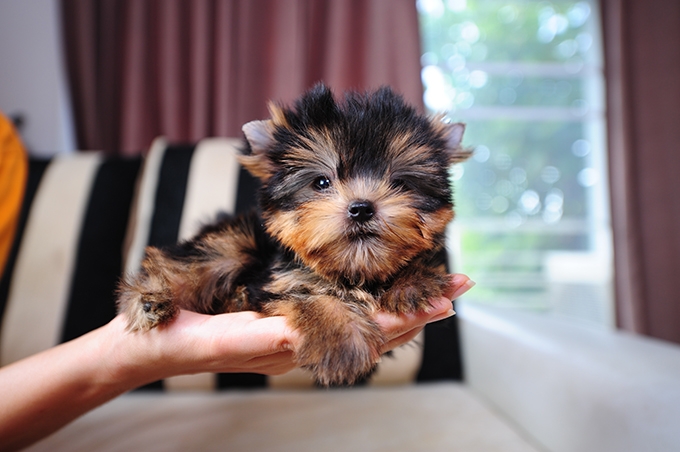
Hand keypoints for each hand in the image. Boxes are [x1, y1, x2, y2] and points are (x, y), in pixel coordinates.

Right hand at [104, 273, 473, 386]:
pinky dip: (368, 302)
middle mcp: (307, 338)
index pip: (369, 331)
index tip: (449, 298)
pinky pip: (338, 312)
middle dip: (420, 306)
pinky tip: (379, 294)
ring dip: (401, 303)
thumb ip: (268, 336)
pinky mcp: (285, 316)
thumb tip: (312, 335)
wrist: (154, 344)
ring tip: (435, 289)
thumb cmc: (184, 337)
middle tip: (460, 286)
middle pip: (376, 325)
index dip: (410, 315)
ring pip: (361, 319)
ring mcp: (298, 328)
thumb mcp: (224, 335)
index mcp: (299, 342)